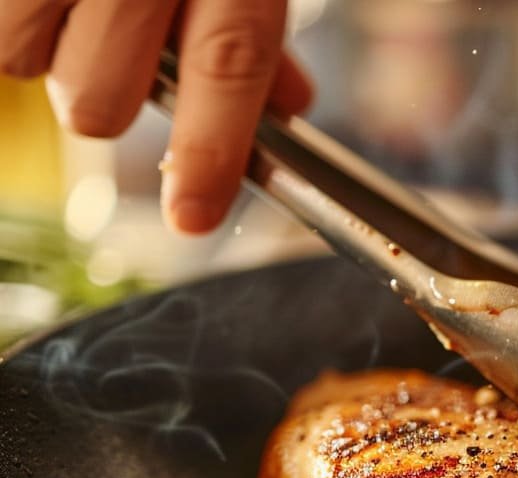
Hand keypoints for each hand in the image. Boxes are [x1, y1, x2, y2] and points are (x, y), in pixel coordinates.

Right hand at [0, 0, 312, 233]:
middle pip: (100, 99)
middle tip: (126, 54)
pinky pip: (0, 41)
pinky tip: (50, 4)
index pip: (228, 68)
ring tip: (84, 13)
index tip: (193, 217)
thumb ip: (254, 32)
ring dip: (56, 56)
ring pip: (33, 67)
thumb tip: (288, 110)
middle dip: (111, 98)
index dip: (210, 152)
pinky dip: (19, 30)